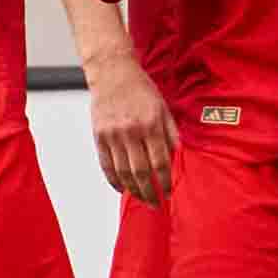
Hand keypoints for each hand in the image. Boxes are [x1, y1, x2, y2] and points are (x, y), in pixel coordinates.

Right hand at [86, 50, 180, 205]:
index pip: (160, 161)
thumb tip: (179, 155)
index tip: (169, 192)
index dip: (165, 181)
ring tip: (141, 199)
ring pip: (123, 172)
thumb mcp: (163, 107)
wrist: (113, 73)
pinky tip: (122, 189)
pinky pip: (106, 165)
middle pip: (141, 172)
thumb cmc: (141, 89)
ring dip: (133, 190)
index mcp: (150, 124)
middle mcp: (130, 132)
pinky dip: (114, 180)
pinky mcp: (99, 136)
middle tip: (156, 204)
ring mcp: (112, 135)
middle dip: (150, 192)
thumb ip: (171, 132)